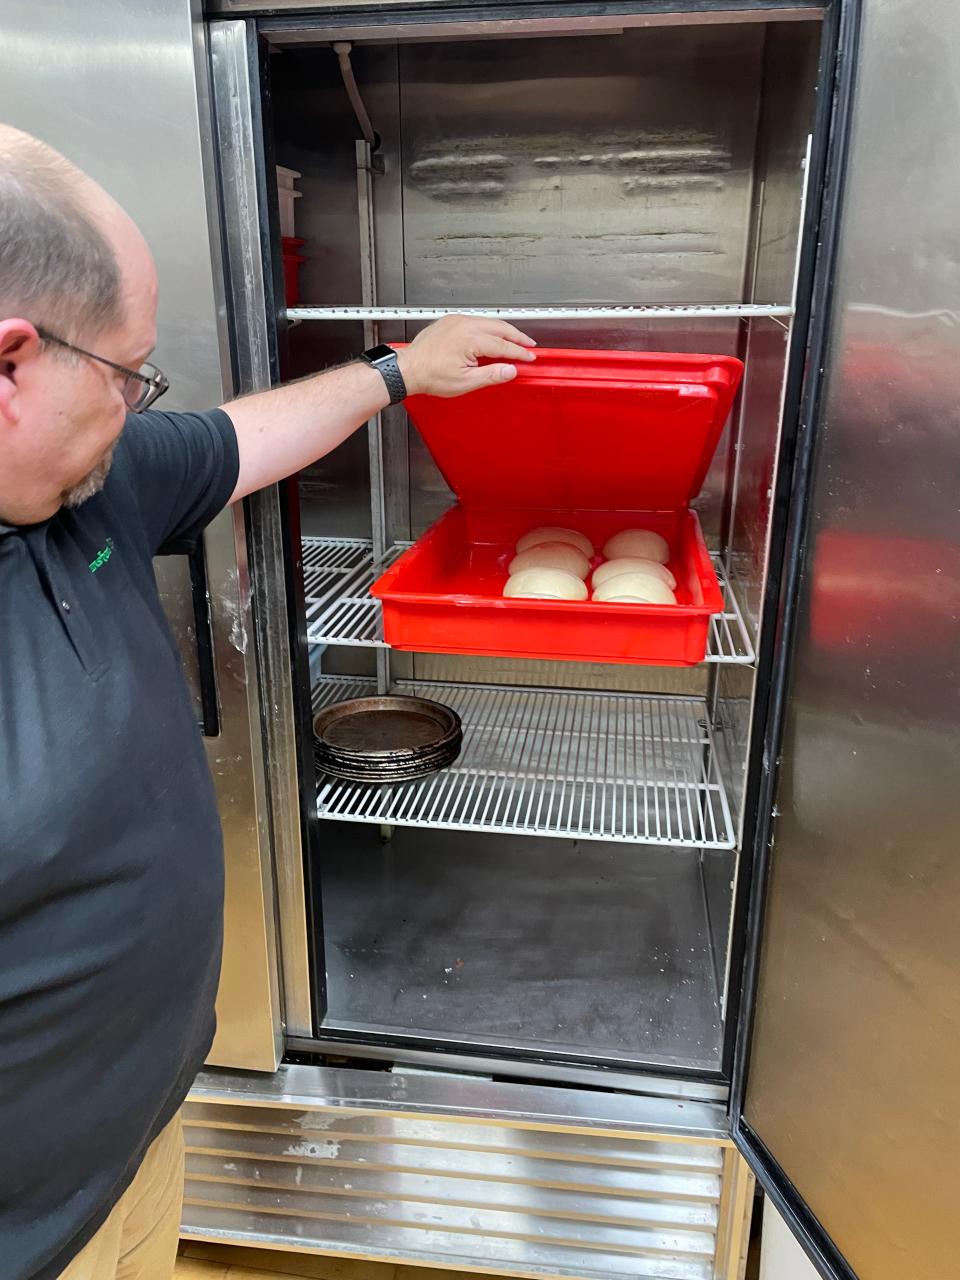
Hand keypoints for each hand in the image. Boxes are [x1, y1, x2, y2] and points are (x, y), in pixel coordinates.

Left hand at [395, 315, 535, 397]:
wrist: (408, 369)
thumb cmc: (430, 375)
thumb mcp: (465, 382)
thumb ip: (491, 375)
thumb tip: (510, 371)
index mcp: (470, 339)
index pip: (503, 345)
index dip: (519, 352)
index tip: (529, 357)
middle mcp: (464, 325)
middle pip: (500, 327)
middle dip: (517, 336)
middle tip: (529, 344)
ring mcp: (456, 321)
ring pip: (488, 322)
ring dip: (504, 330)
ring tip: (515, 339)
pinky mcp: (450, 321)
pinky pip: (476, 321)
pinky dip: (488, 328)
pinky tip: (493, 335)